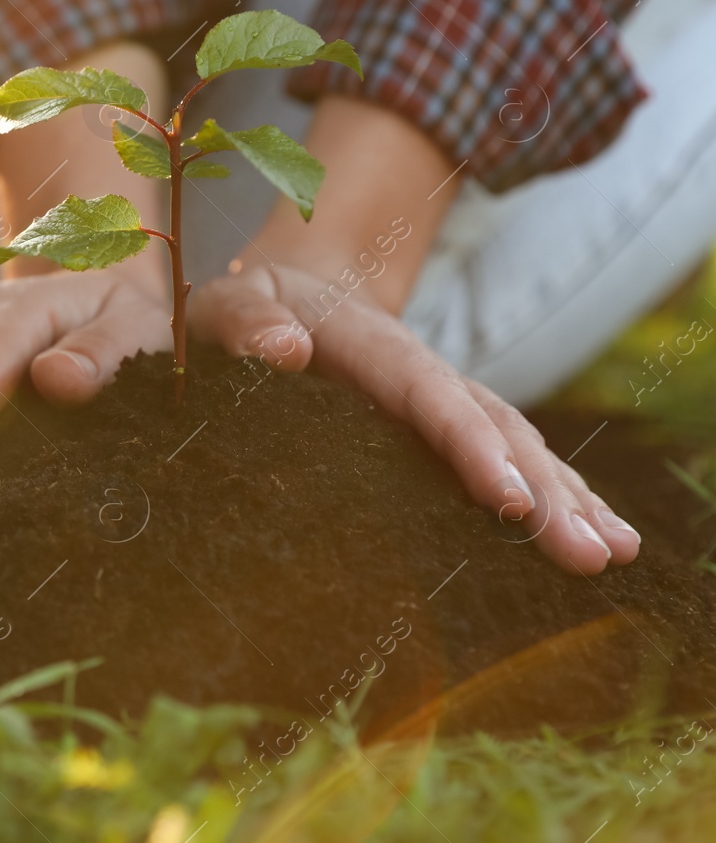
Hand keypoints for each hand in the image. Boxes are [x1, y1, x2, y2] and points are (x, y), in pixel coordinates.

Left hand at [190, 263, 640, 573]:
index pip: (428, 396)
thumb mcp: (228, 304)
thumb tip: (285, 350)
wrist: (288, 288)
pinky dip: (556, 493)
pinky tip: (599, 536)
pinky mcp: (445, 427)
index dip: (470, 447)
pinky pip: (510, 457)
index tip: (507, 501)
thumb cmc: (246, 308)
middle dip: (543, 492)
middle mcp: (422, 372)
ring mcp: (442, 400)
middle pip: (493, 427)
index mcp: (371, 345)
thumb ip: (246, 321)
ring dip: (566, 498)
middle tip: (587, 555)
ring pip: (516, 444)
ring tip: (615, 554)